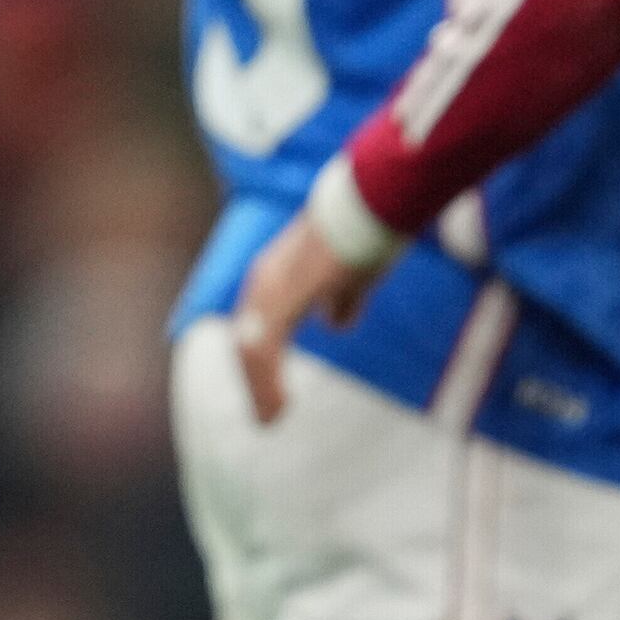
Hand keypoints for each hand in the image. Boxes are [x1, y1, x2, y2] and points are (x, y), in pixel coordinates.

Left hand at [227, 216, 386, 423]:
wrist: (372, 200)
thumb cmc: (365, 229)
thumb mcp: (351, 275)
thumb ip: (342, 299)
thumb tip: (334, 326)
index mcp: (277, 272)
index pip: (258, 324)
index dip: (261, 360)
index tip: (270, 392)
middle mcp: (264, 278)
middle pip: (247, 341)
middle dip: (254, 380)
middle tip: (266, 415)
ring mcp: (269, 287)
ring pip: (251, 351)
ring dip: (259, 388)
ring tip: (269, 419)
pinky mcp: (280, 297)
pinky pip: (263, 351)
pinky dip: (267, 385)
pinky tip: (278, 409)